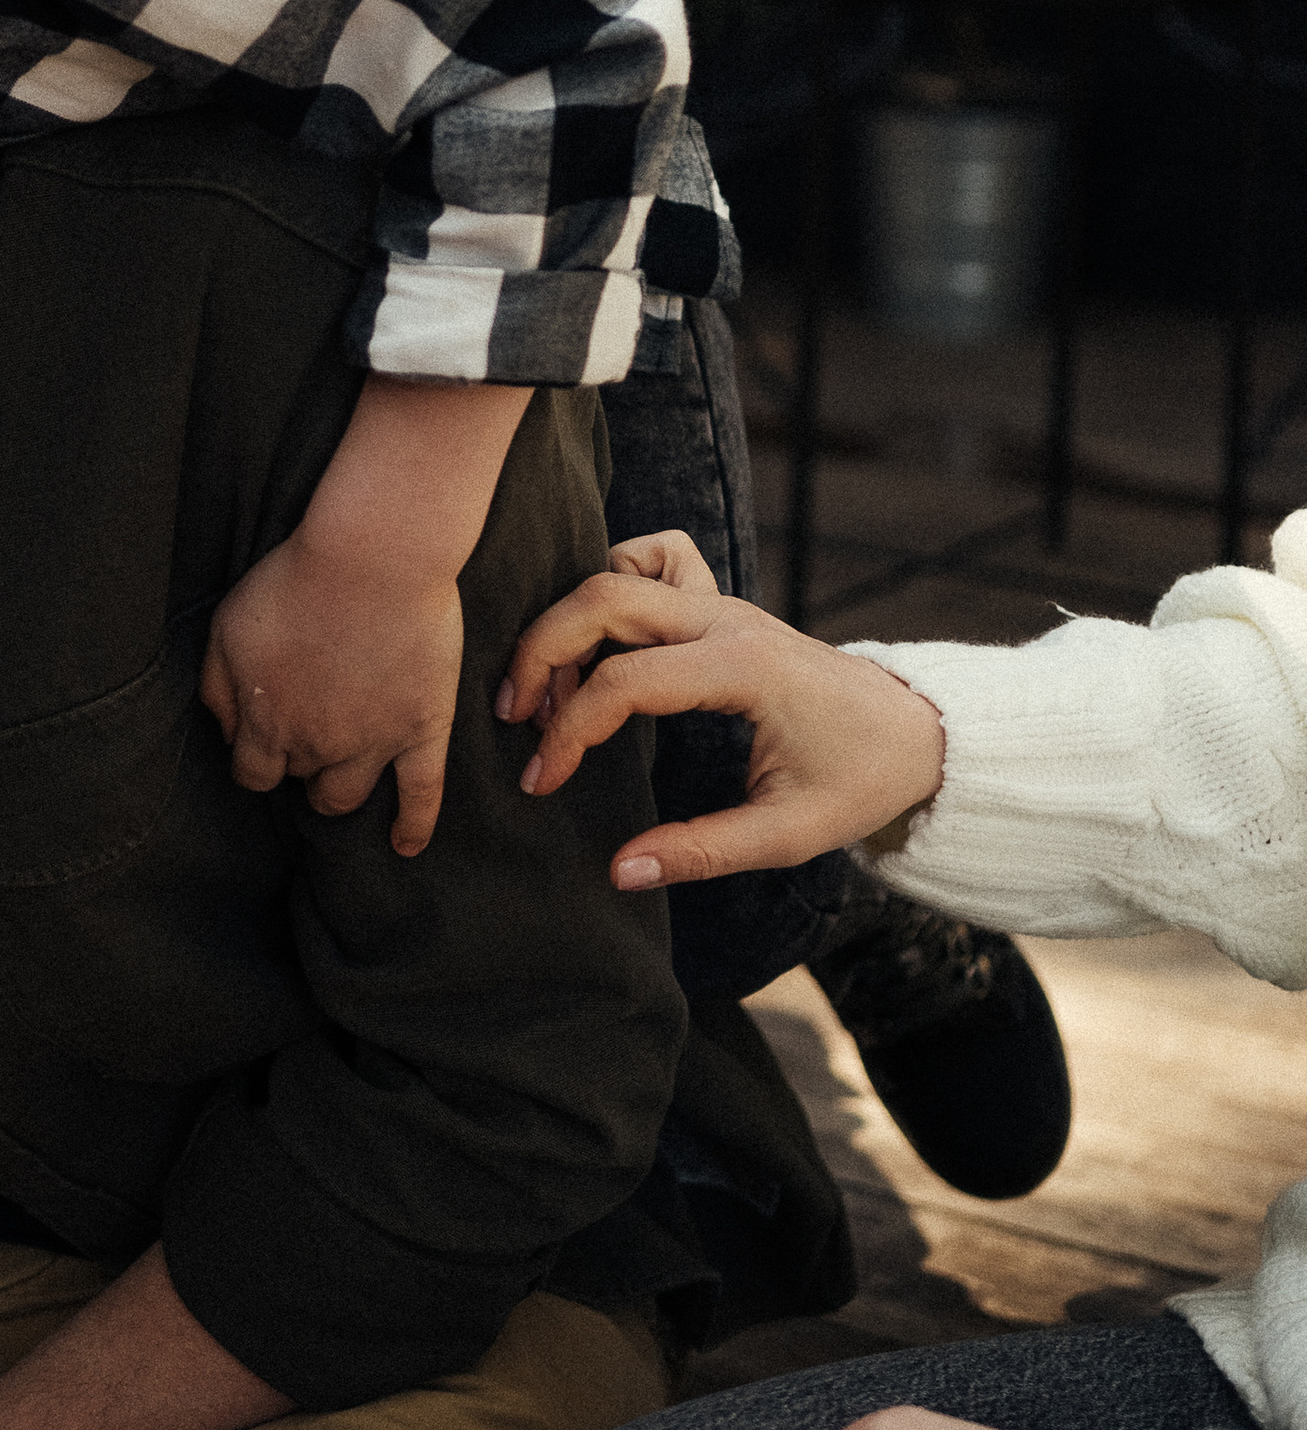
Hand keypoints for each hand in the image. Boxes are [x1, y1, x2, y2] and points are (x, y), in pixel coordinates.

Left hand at [203, 528, 464, 857]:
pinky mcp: (422, 729)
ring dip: (335, 793)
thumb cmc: (295, 582)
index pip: (252, 774)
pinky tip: (404, 846)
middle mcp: (317, 745)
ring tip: (335, 781)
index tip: (260, 745)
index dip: (254, 762)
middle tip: (304, 736)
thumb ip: (216, 686)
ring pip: (346, 796)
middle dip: (295, 763)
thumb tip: (221, 731)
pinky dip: (413, 826)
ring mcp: (374, 743)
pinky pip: (421, 794)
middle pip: (299, 778)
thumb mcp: (228, 626)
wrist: (374, 558)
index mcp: (267, 722)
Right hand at [493, 532, 944, 889]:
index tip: (543, 781)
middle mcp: (724, 619)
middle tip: (512, 717)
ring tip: (546, 694)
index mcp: (742, 668)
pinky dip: (610, 581)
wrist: (918, 728)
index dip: (569, 732)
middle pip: (601, 600)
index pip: (624, 681)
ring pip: (614, 573)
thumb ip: (703, 852)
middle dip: (540, 652)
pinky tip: (600, 641)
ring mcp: (720, 601)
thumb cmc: (859, 779)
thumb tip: (619, 870)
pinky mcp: (718, 602)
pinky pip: (649, 559)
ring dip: (566, 624)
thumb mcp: (790, 834)